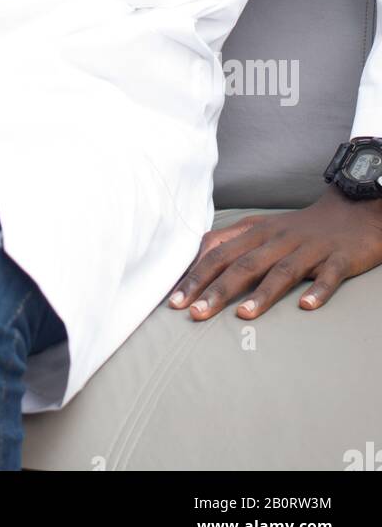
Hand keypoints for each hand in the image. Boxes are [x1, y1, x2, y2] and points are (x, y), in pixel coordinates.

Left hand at [167, 183, 381, 319]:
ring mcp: (309, 249)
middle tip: (195, 312)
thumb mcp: (260, 229)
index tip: (175, 301)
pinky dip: (319, 290)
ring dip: (262, 293)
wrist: (351, 211)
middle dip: (217, 289)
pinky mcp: (339, 259)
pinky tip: (307, 306)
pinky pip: (329, 276)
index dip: (196, 276)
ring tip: (244, 315)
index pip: (219, 254)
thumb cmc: (298, 228)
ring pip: (282, 271)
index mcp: (256, 232)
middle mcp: (279, 239)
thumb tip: (194, 262)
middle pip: (244, 264)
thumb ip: (229, 242)